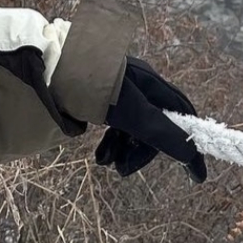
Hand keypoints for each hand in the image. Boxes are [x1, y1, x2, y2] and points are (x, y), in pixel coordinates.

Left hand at [94, 56, 206, 182]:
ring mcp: (117, 91)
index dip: (188, 144)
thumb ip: (160, 133)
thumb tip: (192, 155)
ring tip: (106, 164)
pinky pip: (114, 124)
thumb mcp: (129, 112)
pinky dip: (110, 142)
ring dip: (124, 149)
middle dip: (142, 151)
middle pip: (155, 125)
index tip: (196, 175)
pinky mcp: (97, 97)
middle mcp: (138, 85)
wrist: (46, 68)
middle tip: (123, 170)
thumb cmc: (91, 85)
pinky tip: (100, 156)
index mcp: (151, 84)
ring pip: (132, 128)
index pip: (182, 115)